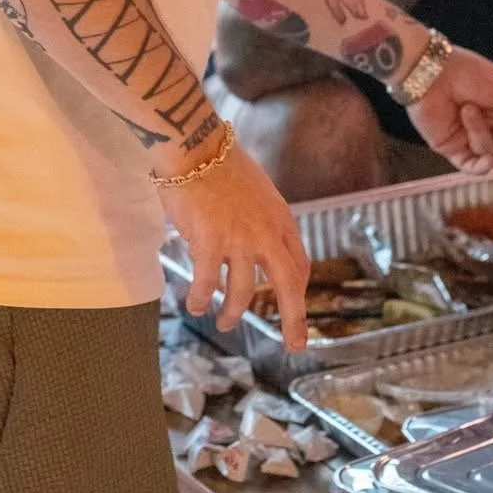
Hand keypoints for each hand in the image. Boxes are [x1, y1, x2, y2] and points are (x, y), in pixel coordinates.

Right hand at [162, 137, 310, 350]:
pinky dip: (199, 298)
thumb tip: (259, 243)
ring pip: (241, 291)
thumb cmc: (221, 163)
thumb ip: (262, 220)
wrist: (194, 147)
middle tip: (295, 345)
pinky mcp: (209, 242)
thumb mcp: (258, 191)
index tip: (295, 306)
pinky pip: (205, 283)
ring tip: (225, 324)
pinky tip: (194, 305)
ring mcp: (239, 240)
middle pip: (288, 285)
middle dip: (294, 319)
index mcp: (281, 219)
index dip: (298, 290)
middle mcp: (266, 233)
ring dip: (233, 313)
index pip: (299, 264)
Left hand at [408, 46, 492, 172]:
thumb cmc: (466, 71)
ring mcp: (467, 138)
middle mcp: (486, 125)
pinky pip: (471, 166)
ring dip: (481, 133)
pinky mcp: (450, 148)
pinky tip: (489, 162)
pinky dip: (482, 167)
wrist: (431, 73)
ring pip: (490, 152)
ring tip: (467, 110)